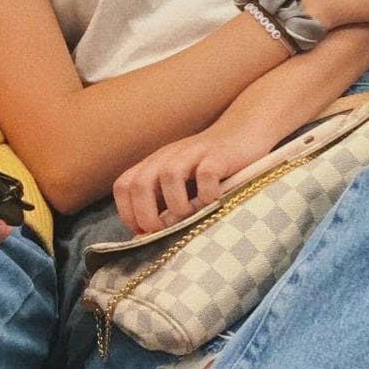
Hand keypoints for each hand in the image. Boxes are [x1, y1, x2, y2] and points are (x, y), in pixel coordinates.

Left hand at [113, 119, 275, 236]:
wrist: (244, 133)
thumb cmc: (210, 168)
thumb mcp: (181, 182)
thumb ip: (164, 202)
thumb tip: (148, 236)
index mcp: (155, 164)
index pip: (124, 186)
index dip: (128, 212)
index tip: (144, 232)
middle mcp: (168, 157)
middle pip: (139, 184)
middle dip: (146, 215)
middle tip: (163, 231)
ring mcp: (193, 154)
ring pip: (169, 176)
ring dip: (177, 205)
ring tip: (191, 215)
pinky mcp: (219, 156)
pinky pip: (206, 174)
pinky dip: (208, 193)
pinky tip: (214, 201)